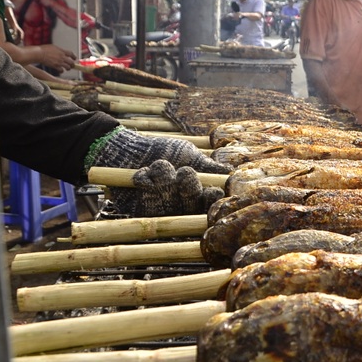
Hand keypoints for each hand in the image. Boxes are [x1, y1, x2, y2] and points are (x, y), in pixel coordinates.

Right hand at [38, 44, 76, 71]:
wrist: (39, 53)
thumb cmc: (44, 49)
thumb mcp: (54, 47)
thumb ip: (59, 50)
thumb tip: (61, 52)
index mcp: (62, 51)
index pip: (71, 54)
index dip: (74, 56)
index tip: (74, 58)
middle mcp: (62, 57)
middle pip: (71, 62)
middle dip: (72, 64)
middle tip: (72, 66)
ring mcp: (59, 62)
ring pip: (68, 67)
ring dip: (68, 68)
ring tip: (67, 69)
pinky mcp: (55, 66)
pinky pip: (61, 70)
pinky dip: (62, 71)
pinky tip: (61, 70)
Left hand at [90, 129, 230, 215]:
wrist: (130, 149)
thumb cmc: (164, 151)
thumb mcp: (189, 155)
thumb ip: (209, 166)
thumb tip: (230, 172)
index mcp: (195, 193)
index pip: (209, 203)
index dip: (211, 199)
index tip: (212, 190)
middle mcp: (180, 205)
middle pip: (192, 204)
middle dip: (188, 185)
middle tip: (183, 173)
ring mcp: (160, 209)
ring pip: (170, 197)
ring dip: (165, 176)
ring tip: (158, 165)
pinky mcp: (139, 211)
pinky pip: (147, 199)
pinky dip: (147, 179)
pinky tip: (143, 173)